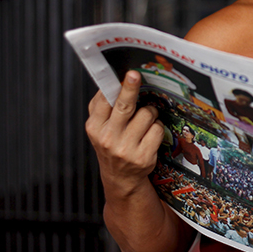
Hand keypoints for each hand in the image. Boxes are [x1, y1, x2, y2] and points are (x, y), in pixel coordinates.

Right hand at [86, 71, 164, 196]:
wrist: (120, 177)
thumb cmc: (111, 145)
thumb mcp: (99, 128)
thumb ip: (101, 106)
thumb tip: (111, 81)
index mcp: (94, 127)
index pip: (105, 101)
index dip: (117, 86)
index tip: (127, 74)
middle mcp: (108, 138)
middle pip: (124, 106)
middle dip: (131, 88)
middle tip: (135, 75)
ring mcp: (126, 148)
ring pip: (146, 114)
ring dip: (150, 113)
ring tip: (144, 121)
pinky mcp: (143, 156)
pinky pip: (157, 129)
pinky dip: (157, 128)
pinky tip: (150, 134)